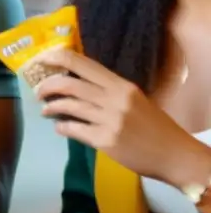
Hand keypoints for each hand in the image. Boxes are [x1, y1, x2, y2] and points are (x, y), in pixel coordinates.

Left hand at [34, 48, 208, 183]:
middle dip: (47, 86)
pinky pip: (74, 129)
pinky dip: (62, 127)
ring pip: (68, 106)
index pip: (83, 63)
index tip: (40, 59)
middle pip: (69, 83)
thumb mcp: (134, 99)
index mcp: (121, 85)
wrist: (175, 155)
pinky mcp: (105, 140)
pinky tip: (60, 128)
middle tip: (39, 92)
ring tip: (46, 110)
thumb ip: (107, 90)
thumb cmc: (154, 126)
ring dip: (51, 107)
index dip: (56, 58)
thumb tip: (74, 84)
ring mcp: (109, 120)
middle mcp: (114, 99)